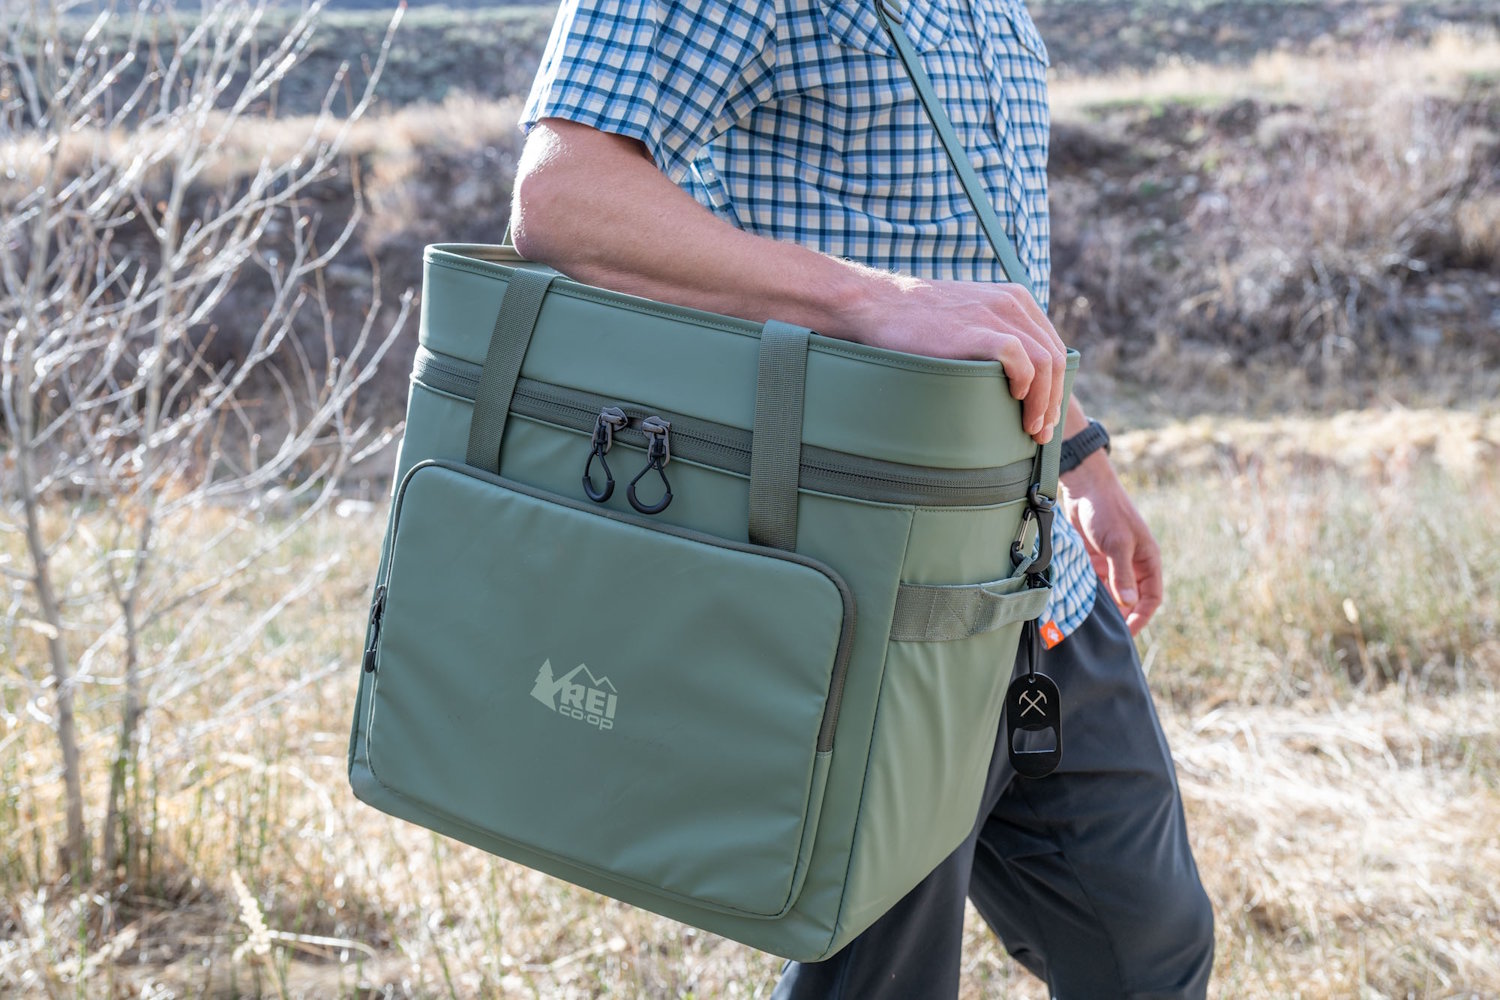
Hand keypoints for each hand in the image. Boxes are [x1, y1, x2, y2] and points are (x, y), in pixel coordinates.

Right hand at [843, 275, 1066, 443]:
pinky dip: (1026, 384)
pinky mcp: (979, 330)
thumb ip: (992, 332)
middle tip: (1042, 431)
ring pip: (1045, 363)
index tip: (1046, 415)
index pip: (1053, 346)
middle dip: (1054, 399)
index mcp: (1015, 300)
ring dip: (1043, 402)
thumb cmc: (915, 319)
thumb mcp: (967, 315)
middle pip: (1055, 358)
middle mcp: (1012, 304)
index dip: (1056, 385)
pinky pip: (1021, 360)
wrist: (878, 304)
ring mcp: (997, 315)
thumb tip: (1007, 376)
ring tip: (1031, 427)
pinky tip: (1015, 398)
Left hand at [1059, 450, 1161, 633]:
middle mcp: (1132, 565)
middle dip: (1121, 616)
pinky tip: (1077, 606)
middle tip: (1105, 634)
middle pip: (1130, 600)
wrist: (1085, 488)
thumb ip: (1122, 574)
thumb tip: (1128, 604)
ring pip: (1110, 594)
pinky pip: (1094, 584)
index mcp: (1147, 561)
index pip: (1151, 597)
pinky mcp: (1094, 560)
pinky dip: (1088, 595)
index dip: (1141, 616)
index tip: (1127, 632)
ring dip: (1102, 607)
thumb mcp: (1118, 543)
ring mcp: (1112, 563)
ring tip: (1088, 623)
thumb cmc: (1108, 511)